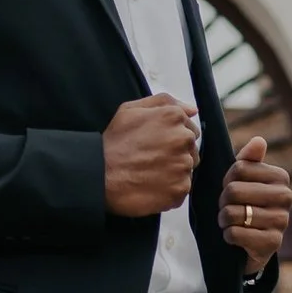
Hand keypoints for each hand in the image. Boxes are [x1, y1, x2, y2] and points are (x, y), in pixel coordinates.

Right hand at [103, 93, 199, 217]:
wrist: (99, 175)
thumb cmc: (114, 142)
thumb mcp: (130, 110)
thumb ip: (164, 102)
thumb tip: (192, 110)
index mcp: (173, 117)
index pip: (190, 130)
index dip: (173, 139)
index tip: (156, 146)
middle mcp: (183, 139)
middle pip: (191, 150)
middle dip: (176, 155)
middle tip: (151, 160)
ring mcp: (183, 165)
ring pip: (187, 170)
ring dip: (173, 173)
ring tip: (150, 174)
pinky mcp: (180, 188)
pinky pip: (182, 189)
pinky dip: (170, 190)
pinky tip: (152, 186)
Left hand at [219, 134, 291, 268]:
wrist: (254, 244)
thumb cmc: (248, 205)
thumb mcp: (246, 180)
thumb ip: (249, 159)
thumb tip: (258, 140)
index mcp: (281, 177)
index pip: (238, 169)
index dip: (227, 180)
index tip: (230, 188)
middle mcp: (286, 197)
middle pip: (234, 190)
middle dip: (223, 201)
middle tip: (227, 208)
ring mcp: (281, 221)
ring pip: (232, 213)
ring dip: (224, 220)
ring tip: (230, 222)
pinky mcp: (272, 243)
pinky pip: (236, 233)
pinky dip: (228, 235)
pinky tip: (234, 236)